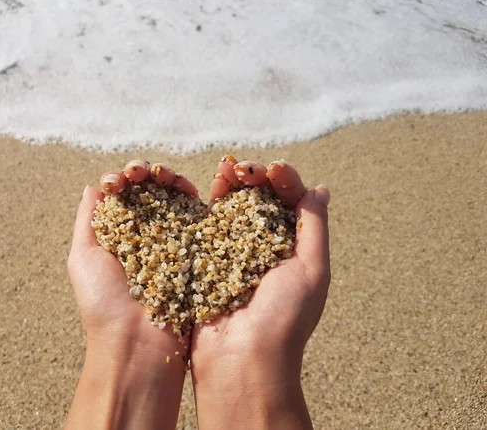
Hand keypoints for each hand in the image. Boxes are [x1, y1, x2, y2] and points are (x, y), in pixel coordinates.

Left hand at [65, 160, 196, 429]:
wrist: (137, 344)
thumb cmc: (103, 303)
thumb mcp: (83, 258)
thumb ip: (89, 220)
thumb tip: (93, 187)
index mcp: (119, 235)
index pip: (124, 196)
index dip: (122, 180)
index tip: (117, 181)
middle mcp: (146, 235)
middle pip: (151, 192)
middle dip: (146, 173)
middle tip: (141, 172)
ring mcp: (172, 241)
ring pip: (175, 198)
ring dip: (169, 179)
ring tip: (162, 176)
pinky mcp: (196, 249)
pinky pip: (197, 216)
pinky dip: (193, 197)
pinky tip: (186, 190)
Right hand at [190, 156, 330, 429]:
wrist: (240, 359)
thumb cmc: (284, 318)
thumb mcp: (312, 269)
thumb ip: (314, 226)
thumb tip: (321, 189)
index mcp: (293, 248)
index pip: (290, 202)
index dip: (284, 180)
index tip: (276, 169)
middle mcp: (264, 247)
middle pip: (260, 199)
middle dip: (255, 177)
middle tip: (247, 168)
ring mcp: (233, 252)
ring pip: (232, 206)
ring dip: (231, 183)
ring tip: (228, 170)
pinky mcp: (205, 258)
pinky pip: (208, 223)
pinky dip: (209, 202)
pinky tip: (209, 187)